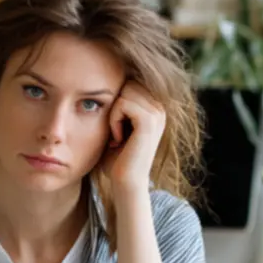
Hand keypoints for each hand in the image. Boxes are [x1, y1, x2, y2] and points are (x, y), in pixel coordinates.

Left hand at [102, 82, 165, 197]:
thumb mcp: (118, 124)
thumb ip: (118, 104)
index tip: (117, 126)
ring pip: (125, 92)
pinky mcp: (149, 122)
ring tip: (117, 135)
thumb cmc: (117, 156)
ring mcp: (157, 114)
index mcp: (155, 107)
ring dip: (113, 114)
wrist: (125, 182)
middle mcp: (160, 108)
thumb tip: (103, 79)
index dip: (117, 100)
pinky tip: (118, 138)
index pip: (130, 82)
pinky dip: (114, 120)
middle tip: (116, 130)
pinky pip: (123, 104)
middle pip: (128, 83)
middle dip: (116, 104)